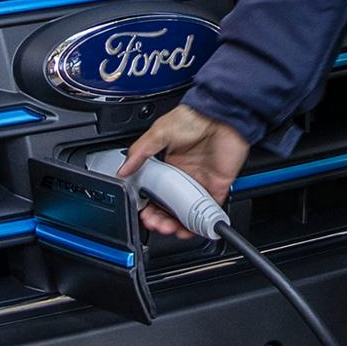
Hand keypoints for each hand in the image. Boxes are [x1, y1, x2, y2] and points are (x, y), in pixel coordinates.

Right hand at [117, 106, 252, 238]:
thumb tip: (123, 169)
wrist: (223, 116)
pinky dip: (199, 224)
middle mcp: (184, 177)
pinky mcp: (217, 188)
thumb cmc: (195, 118)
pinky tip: (189, 229)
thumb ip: (140, 152)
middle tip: (154, 223)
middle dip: (159, 219)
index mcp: (169, 166)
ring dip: (176, 224)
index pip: (155, 193)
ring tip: (168, 228)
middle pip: (169, 207)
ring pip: (186, 213)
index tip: (142, 213)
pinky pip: (207, 211)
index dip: (147, 205)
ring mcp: (200, 184)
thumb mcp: (159, 132)